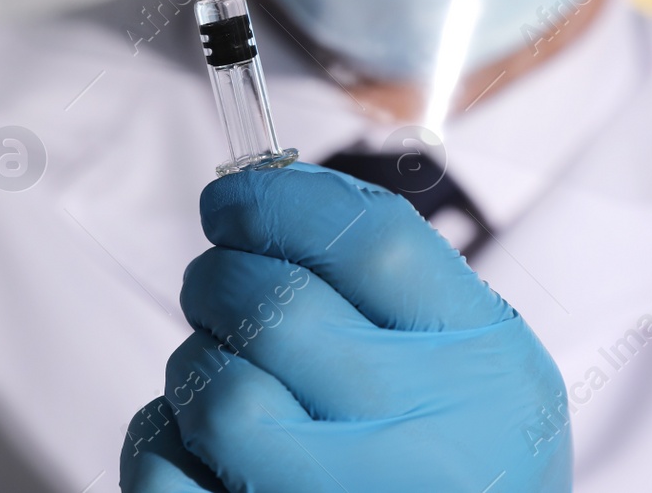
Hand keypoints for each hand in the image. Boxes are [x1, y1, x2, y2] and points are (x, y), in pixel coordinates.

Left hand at [121, 164, 571, 492]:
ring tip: (225, 383)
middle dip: (219, 280)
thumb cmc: (452, 472)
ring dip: (196, 369)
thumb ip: (394, 294)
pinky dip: (161, 443)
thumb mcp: (474, 378)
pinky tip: (200, 450)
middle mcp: (433, 450)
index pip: (372, 240)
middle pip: (279, 305)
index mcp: (490, 376)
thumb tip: (266, 187)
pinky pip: (168, 471)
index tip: (232, 199)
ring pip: (219, 393)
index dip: (279, 201)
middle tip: (216, 290)